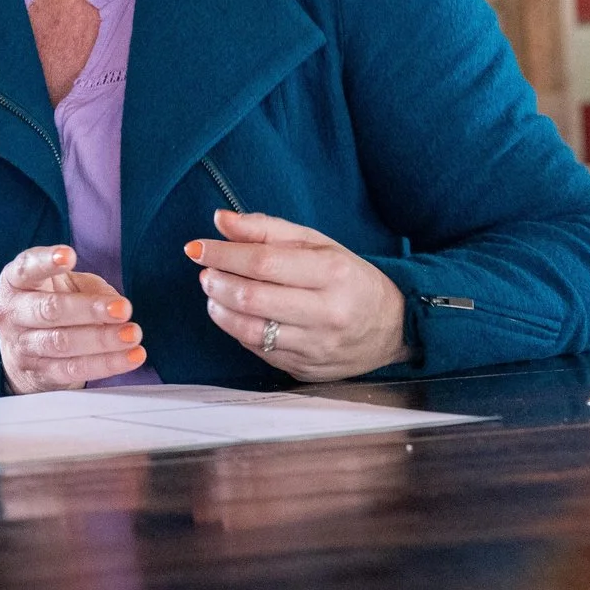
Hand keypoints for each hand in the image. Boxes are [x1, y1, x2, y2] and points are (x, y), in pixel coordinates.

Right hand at [0, 245, 145, 393]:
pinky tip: (130, 357)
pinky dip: (105, 364)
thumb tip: (116, 304)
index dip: (46, 262)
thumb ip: (89, 288)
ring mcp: (23, 346)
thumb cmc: (48, 303)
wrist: (21, 349)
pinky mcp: (39, 373)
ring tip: (132, 334)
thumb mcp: (64, 284)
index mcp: (15, 282)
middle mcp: (13, 313)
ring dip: (102, 340)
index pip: (26, 269)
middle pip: (50, 310)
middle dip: (89, 309)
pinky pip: (74, 370)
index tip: (69, 256)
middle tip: (123, 308)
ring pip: (63, 344)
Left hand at [187, 210, 409, 381]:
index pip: (263, 263)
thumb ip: (266, 229)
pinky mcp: (308, 369)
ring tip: (214, 294)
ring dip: (221, 310)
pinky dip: (238, 331)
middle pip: (253, 299)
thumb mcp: (317, 243)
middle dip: (218, 283)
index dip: (223, 255)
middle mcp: (327, 312)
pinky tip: (234, 316)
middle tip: (205, 273)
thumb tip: (220, 220)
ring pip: (252, 331)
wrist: (392, 326)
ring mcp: (318, 346)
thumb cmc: (348, 278)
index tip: (197, 248)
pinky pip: (260, 351)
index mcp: (332, 273)